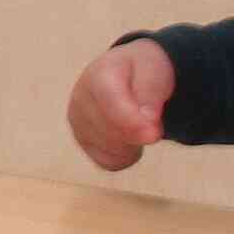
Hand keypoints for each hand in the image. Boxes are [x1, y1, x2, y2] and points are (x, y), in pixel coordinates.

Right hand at [68, 39, 175, 169]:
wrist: (129, 73)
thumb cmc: (142, 71)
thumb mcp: (155, 72)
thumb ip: (150, 94)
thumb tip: (147, 123)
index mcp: (97, 75)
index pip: (110, 105)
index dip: (133, 123)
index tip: (154, 134)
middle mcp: (80, 100)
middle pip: (110, 132)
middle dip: (137, 132)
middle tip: (154, 122)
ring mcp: (78, 123)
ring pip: (109, 150)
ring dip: (132, 143)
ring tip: (140, 124)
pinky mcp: (83, 143)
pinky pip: (108, 162)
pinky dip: (124, 155)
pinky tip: (129, 138)